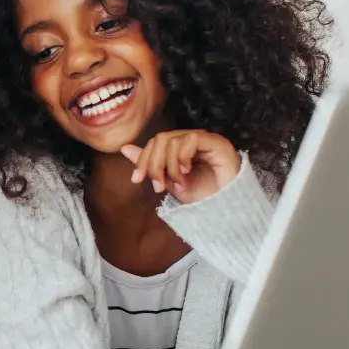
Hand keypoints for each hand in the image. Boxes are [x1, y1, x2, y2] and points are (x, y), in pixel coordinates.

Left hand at [121, 130, 240, 203]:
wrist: (224, 209)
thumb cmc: (201, 196)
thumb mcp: (168, 181)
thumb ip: (150, 164)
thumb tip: (124, 148)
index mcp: (180, 146)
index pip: (154, 143)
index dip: (142, 159)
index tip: (136, 179)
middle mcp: (191, 139)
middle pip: (160, 139)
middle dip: (153, 164)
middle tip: (157, 186)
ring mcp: (205, 139)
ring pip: (173, 140)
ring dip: (170, 167)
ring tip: (178, 184)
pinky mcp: (217, 142)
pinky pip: (191, 140)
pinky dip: (182, 158)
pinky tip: (186, 173)